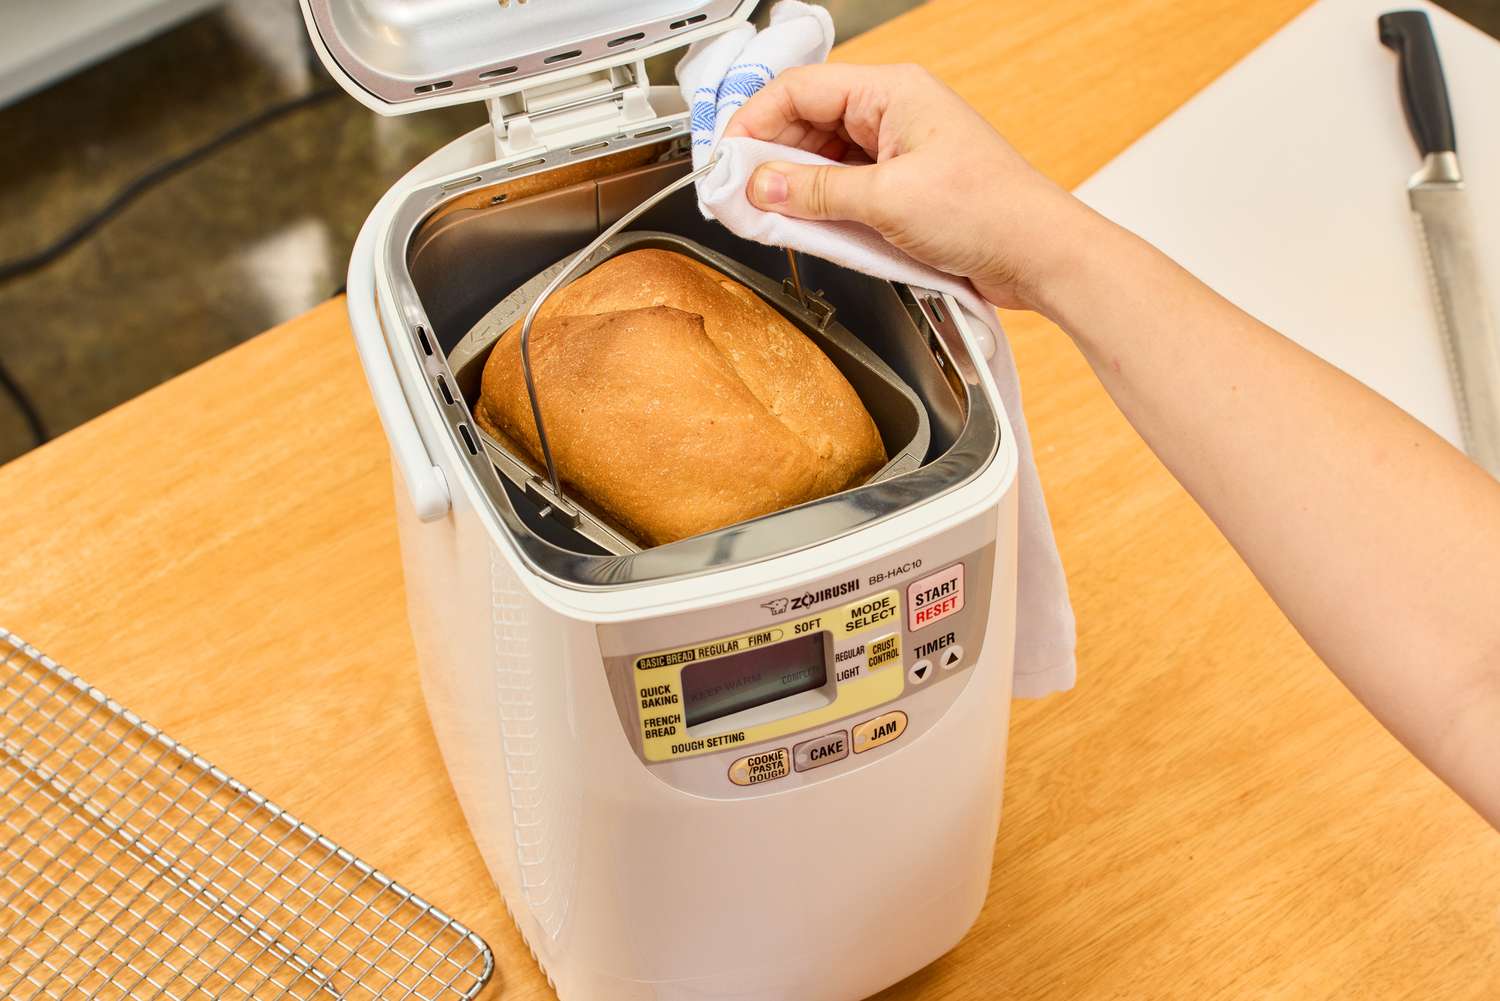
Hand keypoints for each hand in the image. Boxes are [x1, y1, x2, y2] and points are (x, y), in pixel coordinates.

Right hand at [722, 63, 1097, 310]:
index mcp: (892, 92)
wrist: (1038, 254)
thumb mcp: (887, 201)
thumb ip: (816, 192)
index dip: (755, 121)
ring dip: (794, 187)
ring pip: (823, 160)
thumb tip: (763, 185)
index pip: (800, 90)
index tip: (726, 158)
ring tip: (768, 214)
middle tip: (739, 193)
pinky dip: (820, 207)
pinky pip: (845, 190)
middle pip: (807, 123)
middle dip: (770, 157)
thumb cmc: (990, 211)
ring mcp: (897, 153)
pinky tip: (804, 227)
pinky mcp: (902, 190)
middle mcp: (892, 115)